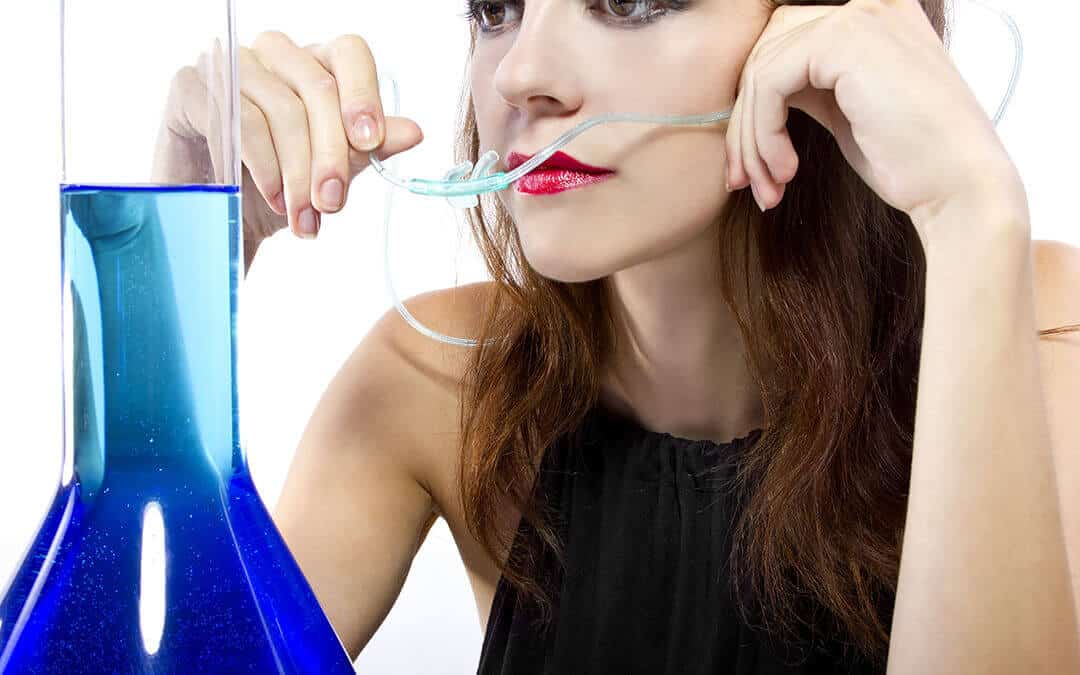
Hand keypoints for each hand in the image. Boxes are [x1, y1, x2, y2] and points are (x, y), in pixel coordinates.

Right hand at [152, 32, 423, 267]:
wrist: (217, 215)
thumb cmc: (276, 186)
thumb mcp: (330, 172)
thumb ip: (366, 149)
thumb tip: (414, 132)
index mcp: (315, 63)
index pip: (350, 53)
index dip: (364, 95)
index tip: (371, 142)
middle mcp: (275, 54)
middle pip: (317, 88)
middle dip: (331, 155)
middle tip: (333, 204)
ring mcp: (232, 64)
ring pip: (282, 110)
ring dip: (297, 174)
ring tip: (304, 217)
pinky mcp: (193, 85)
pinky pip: (239, 120)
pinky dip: (263, 166)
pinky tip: (273, 198)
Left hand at [725, 0, 1019, 239]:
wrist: (959, 188)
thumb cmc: (909, 162)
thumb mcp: (847, 110)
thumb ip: (809, 85)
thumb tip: (751, 89)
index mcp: (874, 16)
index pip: (783, 43)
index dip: (755, 105)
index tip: (752, 167)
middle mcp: (869, 4)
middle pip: (765, 52)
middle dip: (745, 123)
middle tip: (745, 181)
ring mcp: (858, 16)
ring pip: (760, 72)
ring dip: (752, 140)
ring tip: (769, 187)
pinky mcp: (844, 42)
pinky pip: (769, 85)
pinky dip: (764, 135)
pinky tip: (787, 172)